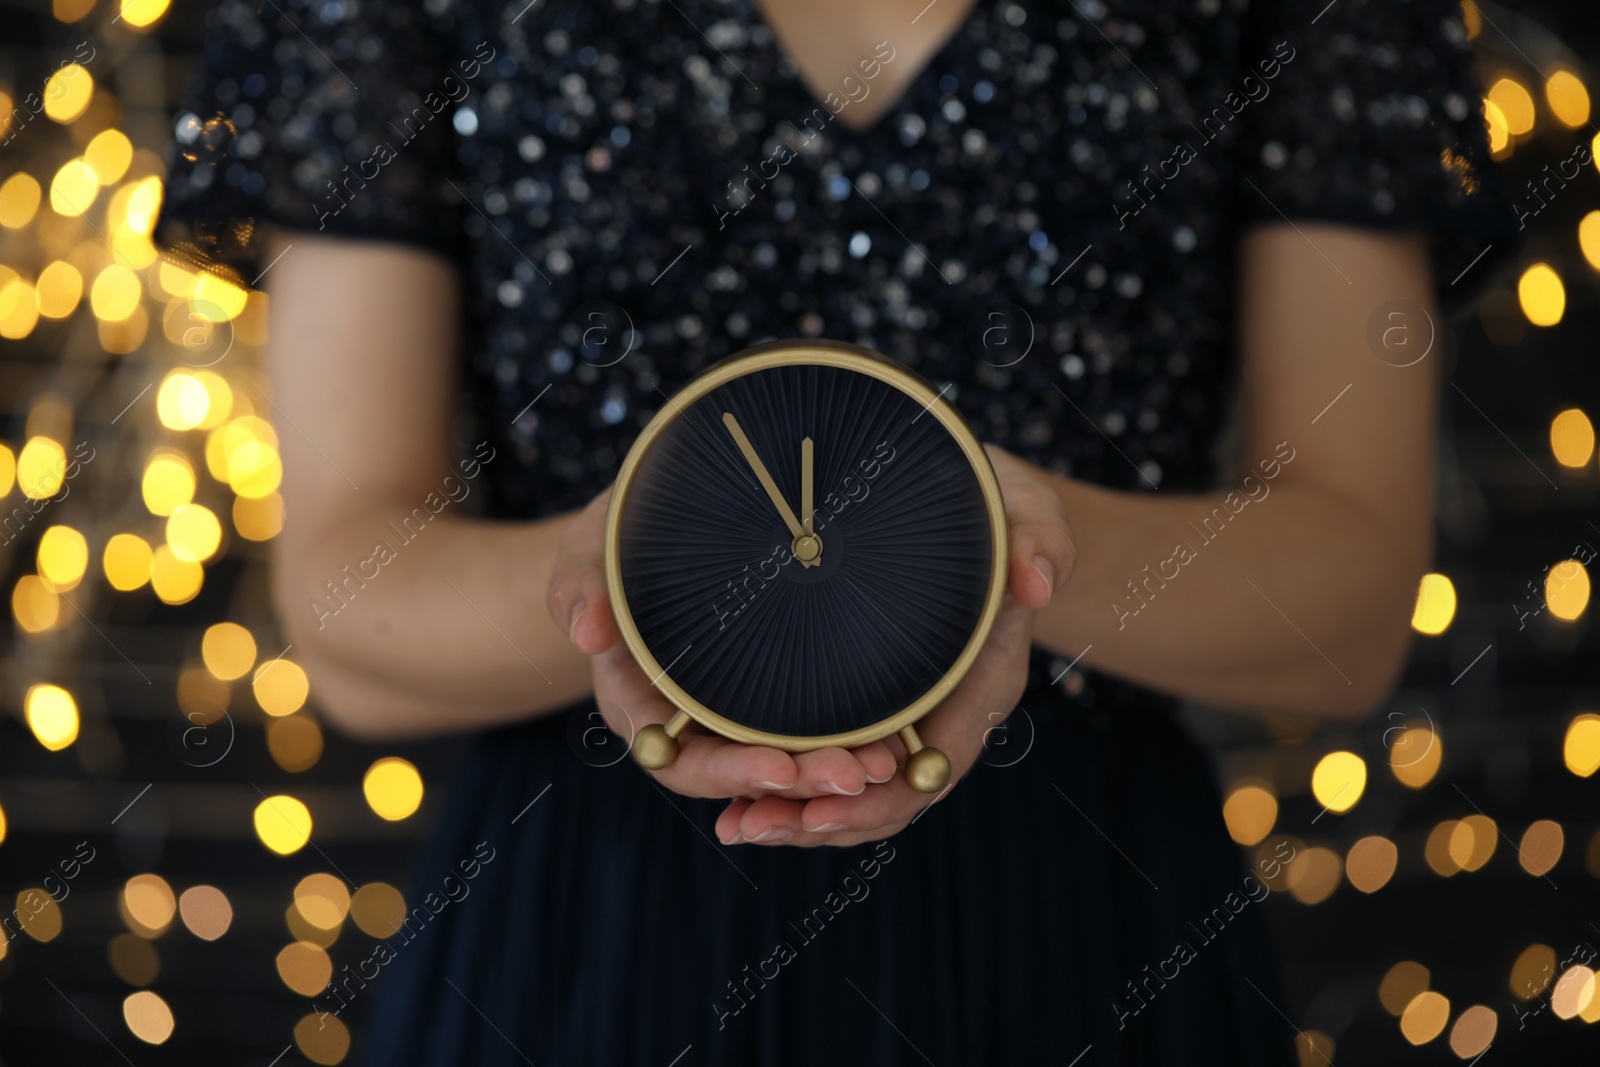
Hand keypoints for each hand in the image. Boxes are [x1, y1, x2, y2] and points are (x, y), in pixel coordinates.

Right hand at [547, 488, 897, 799]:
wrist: (658, 526)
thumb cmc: (617, 536)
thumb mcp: (590, 550)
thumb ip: (582, 584)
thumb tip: (585, 631)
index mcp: (638, 705)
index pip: (681, 760)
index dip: (730, 772)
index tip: (780, 769)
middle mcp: (686, 724)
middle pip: (743, 772)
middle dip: (801, 781)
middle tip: (860, 776)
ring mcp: (732, 715)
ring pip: (783, 761)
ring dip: (832, 771)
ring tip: (888, 763)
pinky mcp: (772, 696)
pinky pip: (807, 732)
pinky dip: (845, 742)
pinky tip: (894, 741)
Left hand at [713, 444, 1074, 845]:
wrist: (974, 505)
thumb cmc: (998, 509)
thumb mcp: (1027, 512)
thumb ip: (1037, 541)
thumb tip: (1036, 582)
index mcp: (984, 686)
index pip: (935, 764)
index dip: (881, 796)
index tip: (824, 810)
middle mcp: (945, 714)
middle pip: (888, 795)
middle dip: (823, 817)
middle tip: (753, 825)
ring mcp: (905, 716)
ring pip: (856, 790)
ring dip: (797, 812)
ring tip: (736, 825)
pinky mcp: (869, 703)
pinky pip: (833, 759)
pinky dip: (789, 784)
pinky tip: (737, 797)